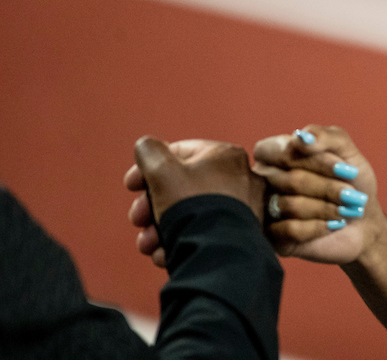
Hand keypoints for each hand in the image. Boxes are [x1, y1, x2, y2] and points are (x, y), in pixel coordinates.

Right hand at [124, 137, 265, 266]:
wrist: (219, 254)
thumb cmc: (193, 207)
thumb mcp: (162, 172)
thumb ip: (150, 152)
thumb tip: (146, 145)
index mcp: (226, 156)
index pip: (179, 154)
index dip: (148, 168)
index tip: (130, 187)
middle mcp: (240, 179)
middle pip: (182, 187)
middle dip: (150, 206)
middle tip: (137, 220)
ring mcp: (242, 209)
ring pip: (189, 214)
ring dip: (159, 229)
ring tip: (148, 244)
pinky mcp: (239, 236)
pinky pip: (203, 233)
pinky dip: (179, 242)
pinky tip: (165, 255)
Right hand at [253, 125, 380, 265]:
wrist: (364, 222)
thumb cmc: (352, 181)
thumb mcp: (347, 151)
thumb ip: (326, 136)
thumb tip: (301, 137)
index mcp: (275, 152)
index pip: (282, 151)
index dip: (316, 161)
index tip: (345, 169)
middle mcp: (263, 179)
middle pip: (290, 179)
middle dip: (328, 187)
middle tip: (351, 195)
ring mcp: (264, 208)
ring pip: (290, 205)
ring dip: (326, 208)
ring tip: (345, 210)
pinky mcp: (270, 236)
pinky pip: (289, 229)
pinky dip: (318, 227)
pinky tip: (332, 225)